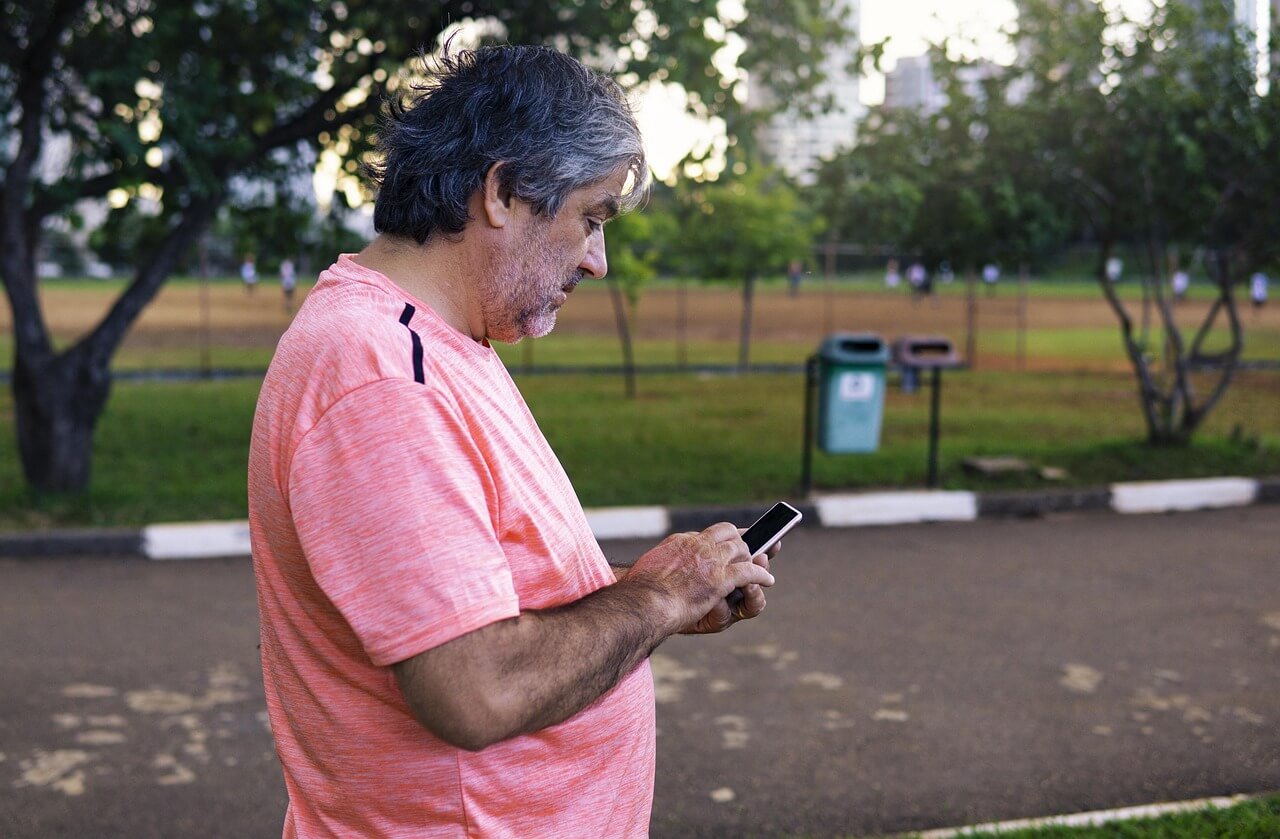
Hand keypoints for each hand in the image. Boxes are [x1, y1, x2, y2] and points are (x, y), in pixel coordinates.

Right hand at [623, 522, 774, 635]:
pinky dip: (761, 575)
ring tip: (759, 565)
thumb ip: (666, 561)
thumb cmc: (640, 590)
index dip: (721, 537)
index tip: (726, 541)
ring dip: (752, 558)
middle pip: (729, 535)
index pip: (708, 533)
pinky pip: (749, 572)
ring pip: (742, 550)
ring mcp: (712, 560)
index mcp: (681, 542)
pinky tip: (768, 580)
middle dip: (741, 543)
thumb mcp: (651, 565)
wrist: (643, 601)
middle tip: (748, 551)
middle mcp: (699, 545)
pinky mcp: (721, 579)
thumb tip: (667, 563)